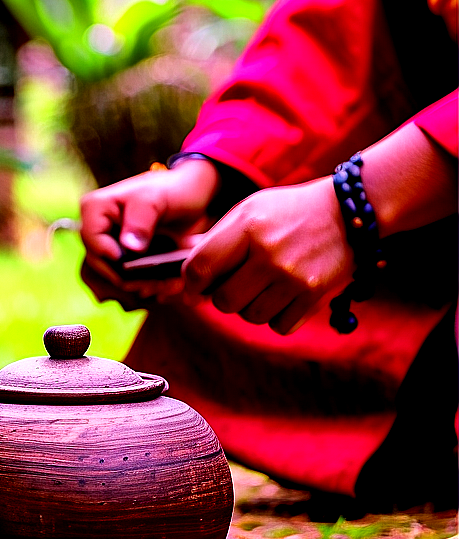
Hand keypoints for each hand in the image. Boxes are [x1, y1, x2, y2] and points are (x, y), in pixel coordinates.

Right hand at [79, 159, 220, 302]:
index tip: (133, 266)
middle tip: (157, 285)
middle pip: (99, 266)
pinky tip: (165, 287)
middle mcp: (96, 232)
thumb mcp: (157, 198)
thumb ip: (141, 219)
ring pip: (110, 281)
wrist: (191, 200)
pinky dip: (144, 290)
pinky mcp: (122, 265)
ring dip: (138, 289)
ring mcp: (109, 250)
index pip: (92, 242)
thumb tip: (128, 248)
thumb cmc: (173, 190)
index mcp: (95, 209)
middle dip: (127, 279)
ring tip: (166, 286)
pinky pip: (125, 286)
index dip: (110, 258)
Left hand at [182, 177, 354, 334]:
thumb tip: (188, 292)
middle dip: (224, 296)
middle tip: (238, 282)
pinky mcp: (314, 295)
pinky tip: (285, 294)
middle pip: (223, 301)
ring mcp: (293, 276)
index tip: (198, 285)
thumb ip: (214, 245)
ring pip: (250, 316)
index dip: (192, 283)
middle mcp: (269, 253)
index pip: (199, 268)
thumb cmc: (287, 213)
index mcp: (248, 226)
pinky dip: (277, 316)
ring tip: (265, 285)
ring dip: (251, 306)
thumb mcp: (248, 212)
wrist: (350, 213)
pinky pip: (278, 326)